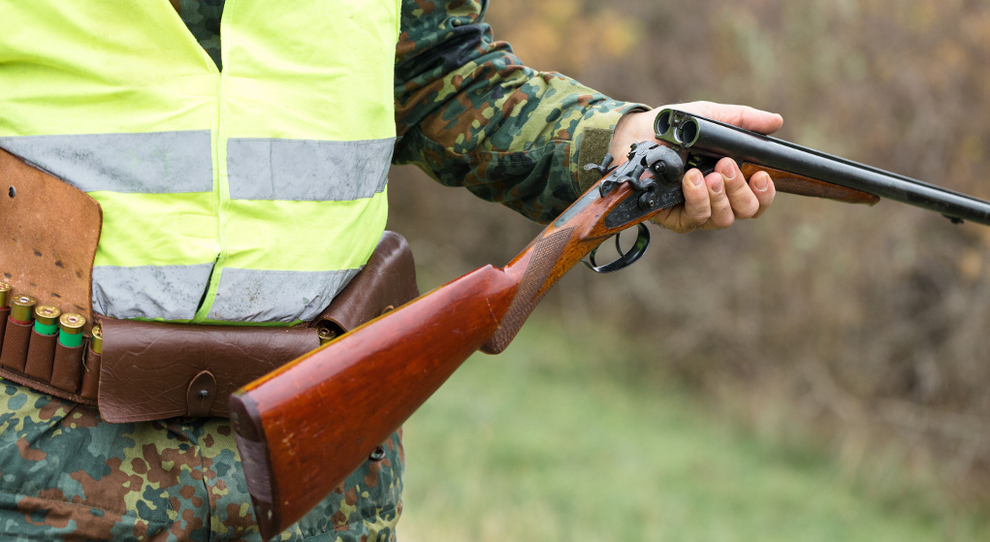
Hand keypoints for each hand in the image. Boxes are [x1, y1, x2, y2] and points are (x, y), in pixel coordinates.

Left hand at [610, 101, 782, 232]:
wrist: (634, 135)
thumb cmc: (671, 128)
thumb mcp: (709, 118)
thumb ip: (742, 120)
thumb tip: (776, 122)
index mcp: (731, 178)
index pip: (759, 198)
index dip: (766, 192)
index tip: (762, 175)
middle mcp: (718, 198)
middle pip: (746, 211)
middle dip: (741, 190)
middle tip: (726, 166)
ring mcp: (697, 210)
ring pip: (724, 218)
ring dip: (720, 195)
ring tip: (708, 174)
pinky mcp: (676, 218)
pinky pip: (696, 219)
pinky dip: (697, 199)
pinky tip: (691, 180)